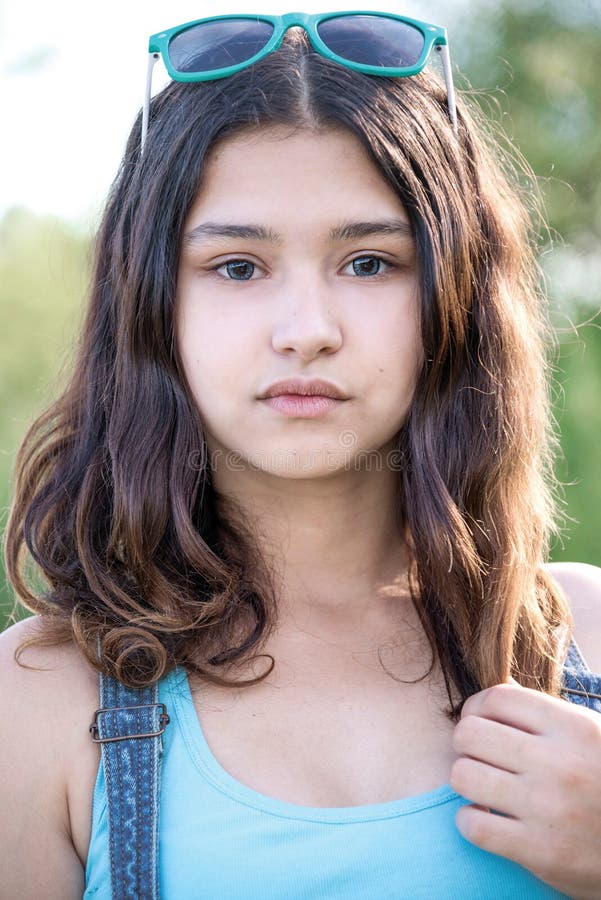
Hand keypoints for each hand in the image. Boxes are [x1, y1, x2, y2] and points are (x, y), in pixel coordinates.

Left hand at [450, 676, 600, 898]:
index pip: (497, 698)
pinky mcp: (541, 852)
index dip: (476, 707)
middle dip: (465, 743)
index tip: (479, 722)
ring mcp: (548, 808)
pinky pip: (474, 825)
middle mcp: (559, 764)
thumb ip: (546, 714)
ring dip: (464, 780)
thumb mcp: (590, 736)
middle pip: (471, 733)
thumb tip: (501, 688)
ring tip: (481, 786)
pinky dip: (469, 820)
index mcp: (574, 728)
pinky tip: (486, 818)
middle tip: (479, 756)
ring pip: (463, 776)